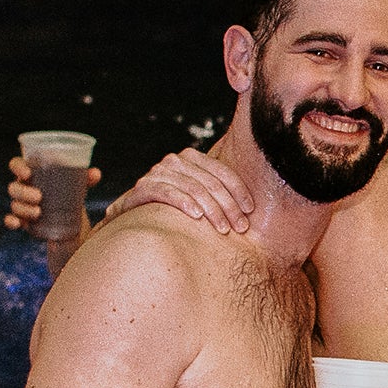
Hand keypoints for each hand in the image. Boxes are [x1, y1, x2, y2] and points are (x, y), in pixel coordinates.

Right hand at [4, 154, 101, 232]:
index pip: (16, 164)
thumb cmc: (70, 191)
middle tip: (39, 197)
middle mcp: (23, 187)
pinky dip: (11, 221)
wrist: (71, 215)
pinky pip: (10, 220)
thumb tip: (95, 174)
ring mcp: (22, 204)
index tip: (28, 173)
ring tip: (38, 213)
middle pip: (14, 187)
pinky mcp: (23, 220)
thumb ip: (86, 178)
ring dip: (23, 208)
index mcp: (32, 173)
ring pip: (14, 204)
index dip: (18, 167)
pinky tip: (17, 224)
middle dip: (23, 192)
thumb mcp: (78, 184)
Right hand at [109, 148, 258, 233]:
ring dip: (212, 210)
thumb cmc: (174, 206)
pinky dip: (184, 203)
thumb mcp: (198, 195)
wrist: (135, 212)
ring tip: (223, 229)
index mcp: (192, 158)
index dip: (239, 191)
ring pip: (193, 188)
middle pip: (210, 182)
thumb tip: (252, 207)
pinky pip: (167, 192)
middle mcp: (175, 161)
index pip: (222, 171)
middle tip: (240, 227)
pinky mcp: (143, 187)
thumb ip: (217, 192)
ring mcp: (158, 172)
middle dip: (228, 206)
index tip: (250, 211)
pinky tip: (196, 216)